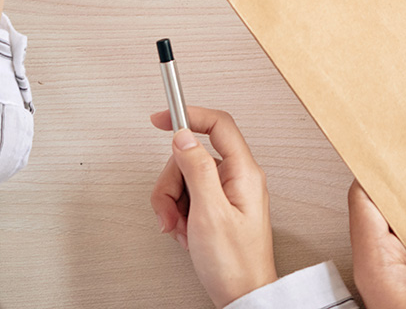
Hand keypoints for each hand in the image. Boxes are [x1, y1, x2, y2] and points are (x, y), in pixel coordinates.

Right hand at [149, 107, 276, 307]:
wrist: (243, 295)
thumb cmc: (234, 262)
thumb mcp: (209, 213)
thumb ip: (196, 169)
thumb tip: (183, 137)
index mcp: (243, 171)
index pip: (218, 125)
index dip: (189, 115)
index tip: (161, 118)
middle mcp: (238, 177)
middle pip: (192, 156)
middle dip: (172, 183)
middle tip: (171, 212)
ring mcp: (228, 193)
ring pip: (186, 179)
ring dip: (173, 204)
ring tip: (181, 228)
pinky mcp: (218, 208)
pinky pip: (189, 198)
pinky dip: (180, 214)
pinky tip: (186, 232)